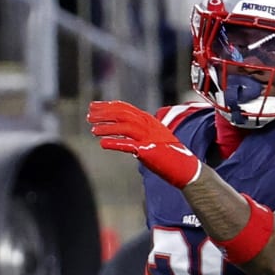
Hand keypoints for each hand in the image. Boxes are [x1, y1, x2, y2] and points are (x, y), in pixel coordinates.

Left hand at [87, 101, 202, 187]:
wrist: (185, 168)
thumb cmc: (169, 156)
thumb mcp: (152, 140)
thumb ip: (139, 135)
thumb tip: (123, 136)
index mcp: (149, 120)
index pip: (125, 108)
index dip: (107, 106)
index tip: (93, 107)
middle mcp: (149, 125)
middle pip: (122, 114)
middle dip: (103, 113)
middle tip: (89, 116)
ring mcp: (149, 137)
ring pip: (123, 126)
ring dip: (106, 127)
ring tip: (93, 131)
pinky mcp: (148, 150)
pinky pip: (129, 144)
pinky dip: (115, 143)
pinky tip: (103, 144)